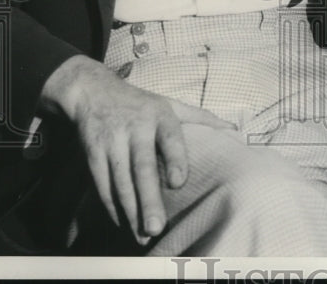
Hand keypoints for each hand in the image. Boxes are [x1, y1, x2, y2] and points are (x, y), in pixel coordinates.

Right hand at [39, 55, 233, 241]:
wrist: (93, 91)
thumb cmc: (141, 104)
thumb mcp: (170, 104)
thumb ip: (200, 118)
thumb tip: (234, 130)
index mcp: (159, 116)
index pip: (170, 137)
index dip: (175, 158)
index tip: (178, 182)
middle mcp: (135, 128)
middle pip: (142, 167)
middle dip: (148, 199)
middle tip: (157, 228)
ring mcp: (112, 141)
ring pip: (120, 181)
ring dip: (130, 211)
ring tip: (142, 236)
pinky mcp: (92, 153)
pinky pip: (102, 184)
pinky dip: (112, 206)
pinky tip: (123, 224)